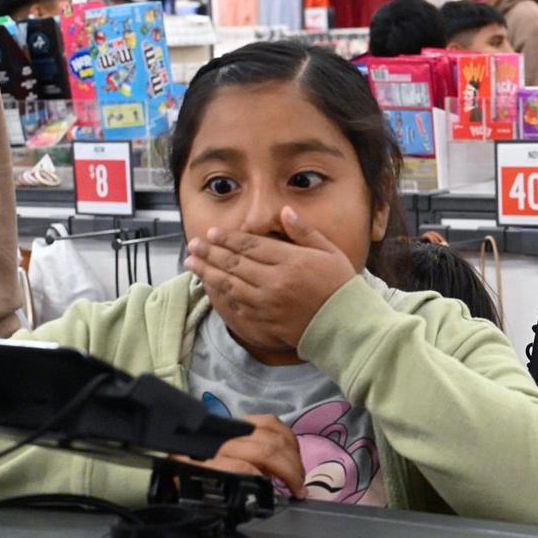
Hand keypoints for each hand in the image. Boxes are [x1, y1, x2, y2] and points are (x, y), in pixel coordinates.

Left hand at [174, 414, 305, 498]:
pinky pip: (271, 421)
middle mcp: (220, 440)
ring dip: (292, 454)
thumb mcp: (200, 497)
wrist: (173, 456)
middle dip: (289, 470)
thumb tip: (256, 499)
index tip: (286, 496)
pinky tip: (293, 452)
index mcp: (206, 463)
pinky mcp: (241, 421)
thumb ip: (224, 497)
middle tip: (299, 489)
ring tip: (299, 474)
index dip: (269, 480)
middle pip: (265, 449)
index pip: (244, 467)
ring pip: (272, 433)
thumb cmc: (189, 484)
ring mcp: (232, 427)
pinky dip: (287, 436)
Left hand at [183, 206, 356, 350]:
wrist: (346, 326)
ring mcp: (268, 304)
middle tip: (193, 244)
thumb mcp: (329, 251)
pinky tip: (212, 287)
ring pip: (229, 285)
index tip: (212, 233)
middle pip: (234, 263)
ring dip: (208, 273)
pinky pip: (238, 306)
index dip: (228, 238)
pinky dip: (222, 295)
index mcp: (290, 261)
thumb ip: (304, 231)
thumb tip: (284, 212)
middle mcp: (275, 282)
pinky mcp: (266, 321)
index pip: (250, 246)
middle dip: (210, 252)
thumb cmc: (341, 286)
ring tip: (191, 263)